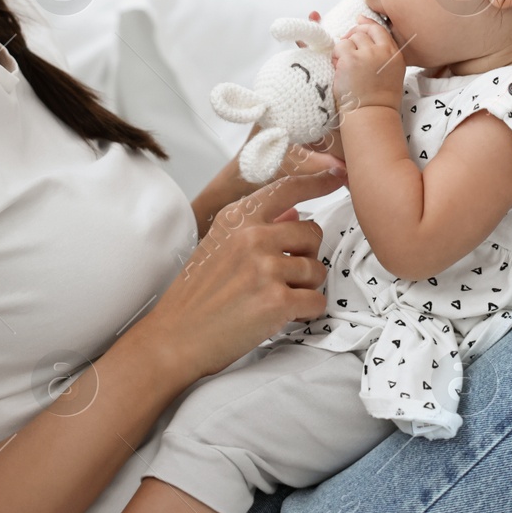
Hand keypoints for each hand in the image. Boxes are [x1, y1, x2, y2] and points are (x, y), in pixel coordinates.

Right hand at [140, 169, 343, 379]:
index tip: (337, 175)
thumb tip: (295, 212)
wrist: (174, 338)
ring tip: (275, 299)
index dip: (317, 181)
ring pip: (317, 270)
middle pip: (313, 233)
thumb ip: (257, 226)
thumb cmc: (196, 297)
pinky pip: (316, 301)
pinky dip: (305, 313)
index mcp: (236, 219)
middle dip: (306, 257)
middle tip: (282, 277)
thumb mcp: (218, 247)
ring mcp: (265, 268)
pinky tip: (280, 316)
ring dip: (304, 288)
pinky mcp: (277, 300)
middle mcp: (252, 237)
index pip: (287, 188)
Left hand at [332, 17, 404, 116]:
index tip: (359, 21)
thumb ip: (381, 53)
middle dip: (351, 38)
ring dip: (343, 49)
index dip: (366, 24)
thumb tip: (363, 26)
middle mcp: (382, 52)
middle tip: (346, 50)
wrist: (371, 114)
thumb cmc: (378, 100)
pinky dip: (336, 56)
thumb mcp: (390, 73)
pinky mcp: (351, 59)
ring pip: (350, 38)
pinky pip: (340, 47)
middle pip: (363, 32)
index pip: (379, 30)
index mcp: (394, 55)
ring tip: (343, 66)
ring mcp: (367, 54)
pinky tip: (339, 68)